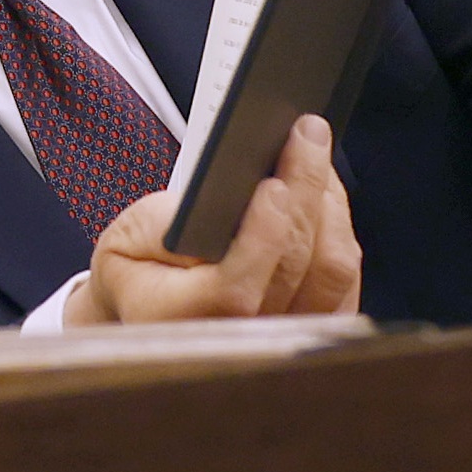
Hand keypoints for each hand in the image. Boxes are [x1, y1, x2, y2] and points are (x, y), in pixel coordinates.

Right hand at [67, 114, 362, 324]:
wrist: (156, 311)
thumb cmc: (141, 267)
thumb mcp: (127, 238)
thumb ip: (165, 221)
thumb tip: (225, 194)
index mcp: (182, 321)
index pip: (235, 290)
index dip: (261, 239)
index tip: (271, 185)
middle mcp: (241, 340)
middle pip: (293, 266)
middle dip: (303, 189)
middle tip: (305, 132)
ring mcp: (286, 336)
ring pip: (330, 270)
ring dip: (327, 201)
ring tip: (312, 152)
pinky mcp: (317, 323)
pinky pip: (344, 275)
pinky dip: (338, 223)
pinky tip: (321, 187)